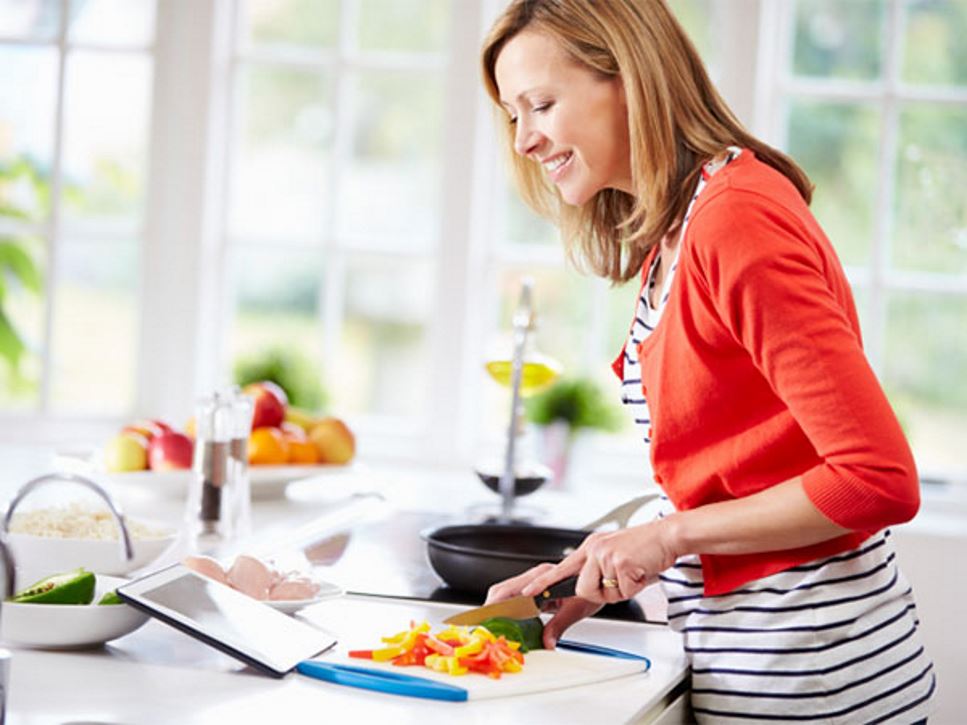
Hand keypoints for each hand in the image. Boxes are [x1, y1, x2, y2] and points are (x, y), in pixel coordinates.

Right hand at [485, 563, 601, 648]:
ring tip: (489, 624)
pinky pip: (515, 596)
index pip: (512, 590)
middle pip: (503, 590)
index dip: (497, 605)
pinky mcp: (536, 587)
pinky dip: (506, 608)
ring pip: (506, 592)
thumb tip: (546, 643)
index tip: (488, 617)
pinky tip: (505, 621)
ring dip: (497, 608)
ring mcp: (535, 580)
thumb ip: (558, 626)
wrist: (604, 576)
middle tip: (482, 624)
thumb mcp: (576, 609)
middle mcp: (536, 576)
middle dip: (491, 607)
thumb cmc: (593, 587)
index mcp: (544, 576)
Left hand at [520, 518, 678, 604]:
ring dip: (620, 592)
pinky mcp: (621, 561)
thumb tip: (589, 594)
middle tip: (615, 584)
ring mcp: (606, 554)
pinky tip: (640, 572)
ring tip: (631, 575)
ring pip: (603, 593)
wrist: (667, 536)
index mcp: (590, 549)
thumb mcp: (614, 562)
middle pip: (582, 588)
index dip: (542, 583)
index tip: (526, 593)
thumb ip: (598, 577)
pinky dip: (634, 588)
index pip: (559, 568)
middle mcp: (594, 549)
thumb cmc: (643, 551)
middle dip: (599, 594)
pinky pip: (623, 592)